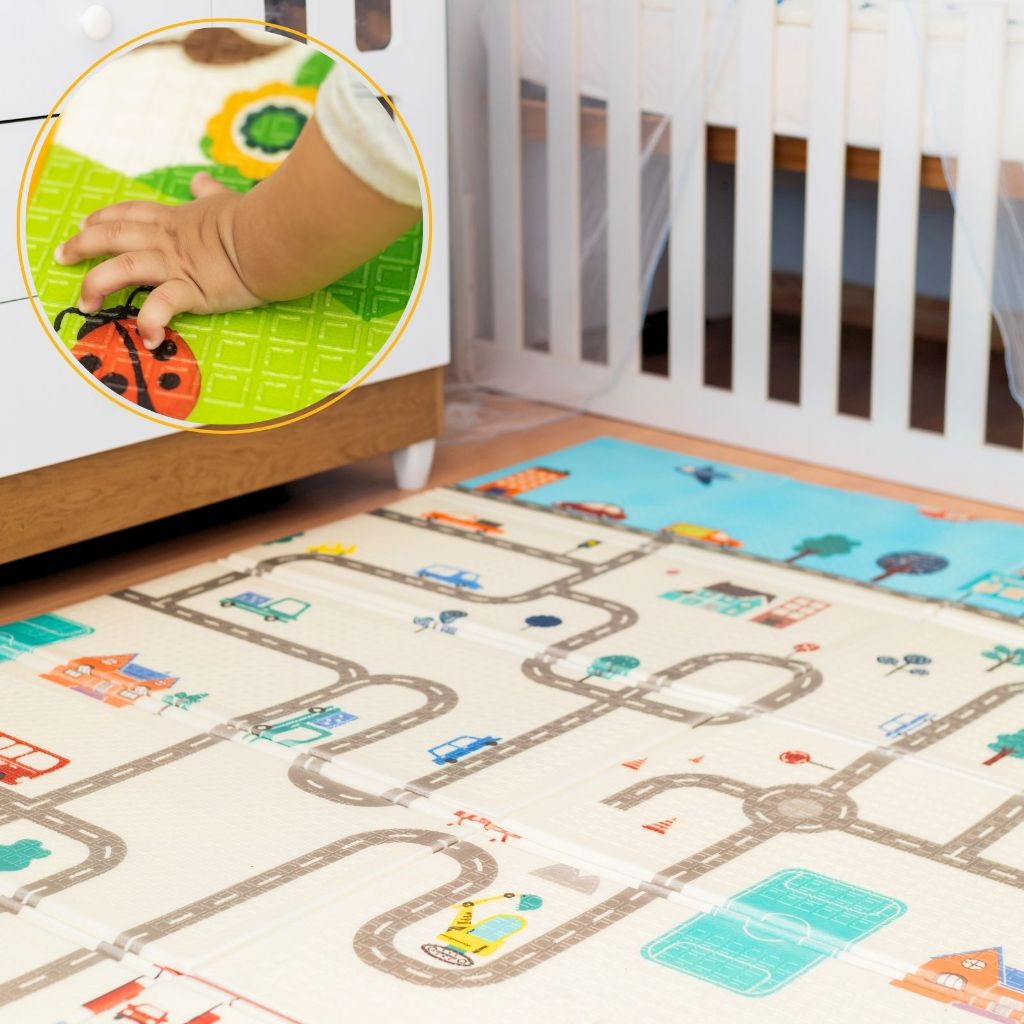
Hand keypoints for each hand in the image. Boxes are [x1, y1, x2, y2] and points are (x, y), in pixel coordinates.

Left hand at [55, 173, 262, 348]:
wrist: (269, 236)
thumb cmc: (253, 219)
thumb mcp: (226, 199)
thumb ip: (210, 192)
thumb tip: (202, 180)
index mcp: (175, 220)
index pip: (130, 214)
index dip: (103, 217)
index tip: (85, 223)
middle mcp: (167, 241)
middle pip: (112, 237)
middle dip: (82, 246)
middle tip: (63, 257)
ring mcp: (175, 265)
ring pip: (122, 269)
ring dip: (97, 285)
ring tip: (87, 304)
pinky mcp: (191, 290)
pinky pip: (161, 307)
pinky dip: (151, 322)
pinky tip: (148, 337)